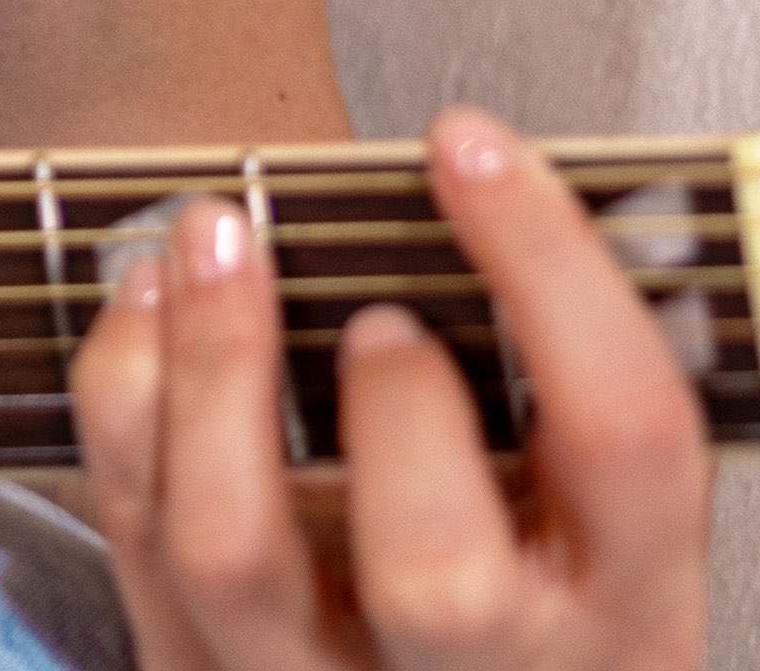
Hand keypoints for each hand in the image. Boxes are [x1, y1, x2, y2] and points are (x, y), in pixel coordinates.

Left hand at [69, 108, 710, 670]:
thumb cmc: (541, 599)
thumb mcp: (611, 527)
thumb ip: (571, 384)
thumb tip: (497, 174)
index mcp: (632, 613)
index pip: (625, 435)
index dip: (550, 268)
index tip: (472, 146)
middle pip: (434, 575)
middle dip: (393, 409)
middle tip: (375, 309)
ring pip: (233, 551)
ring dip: (211, 365)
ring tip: (216, 235)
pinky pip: (135, 535)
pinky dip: (128, 395)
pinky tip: (151, 303)